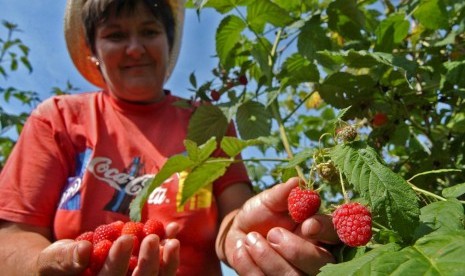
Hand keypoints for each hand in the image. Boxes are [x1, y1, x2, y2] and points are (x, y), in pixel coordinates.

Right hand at [36, 222, 179, 275]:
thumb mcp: (53, 259)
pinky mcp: (144, 274)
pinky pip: (161, 267)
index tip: (124, 238)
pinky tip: (174, 230)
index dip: (118, 262)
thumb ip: (66, 258)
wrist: (68, 264)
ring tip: (172, 239)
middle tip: (151, 238)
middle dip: (147, 262)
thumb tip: (83, 251)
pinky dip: (169, 250)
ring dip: (166, 260)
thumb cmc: (57, 263)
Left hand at [225, 177, 339, 275]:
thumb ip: (282, 193)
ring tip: (250, 239)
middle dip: (297, 251)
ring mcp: (297, 273)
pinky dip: (250, 266)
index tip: (308, 224)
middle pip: (321, 264)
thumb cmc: (262, 214)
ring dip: (269, 259)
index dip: (326, 230)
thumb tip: (297, 182)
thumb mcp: (269, 200)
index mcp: (320, 231)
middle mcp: (315, 257)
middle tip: (273, 233)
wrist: (240, 232)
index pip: (336, 234)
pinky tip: (242, 248)